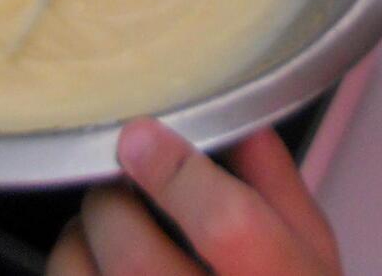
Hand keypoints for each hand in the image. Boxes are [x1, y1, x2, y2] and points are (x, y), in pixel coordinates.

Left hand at [46, 117, 341, 274]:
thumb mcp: (309, 250)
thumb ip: (275, 181)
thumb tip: (233, 120)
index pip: (226, 225)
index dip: (175, 172)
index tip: (142, 136)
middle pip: (135, 256)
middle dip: (112, 200)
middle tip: (118, 183)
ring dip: (79, 240)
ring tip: (101, 229)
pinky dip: (72, 269)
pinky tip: (96, 267)